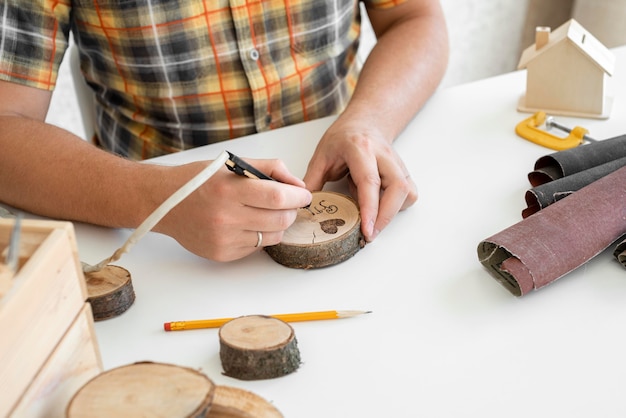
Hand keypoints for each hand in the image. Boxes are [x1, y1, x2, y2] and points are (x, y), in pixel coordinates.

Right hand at [155, 158, 311, 261]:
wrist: (164, 202)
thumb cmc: (200, 180)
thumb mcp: (232, 164)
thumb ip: (270, 168)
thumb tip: (298, 185)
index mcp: (229, 189)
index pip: (278, 197)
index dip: (298, 196)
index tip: (304, 195)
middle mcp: (226, 216)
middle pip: (280, 220)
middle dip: (292, 211)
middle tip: (288, 204)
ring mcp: (224, 239)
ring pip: (272, 236)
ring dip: (278, 224)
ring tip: (267, 212)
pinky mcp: (222, 254)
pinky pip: (256, 247)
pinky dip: (260, 235)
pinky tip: (247, 223)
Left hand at [303, 121, 416, 241]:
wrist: (365, 122)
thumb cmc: (343, 138)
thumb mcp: (321, 156)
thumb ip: (311, 181)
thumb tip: (301, 207)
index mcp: (360, 149)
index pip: (370, 181)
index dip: (370, 208)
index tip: (367, 230)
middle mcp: (384, 156)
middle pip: (397, 188)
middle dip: (385, 217)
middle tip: (369, 235)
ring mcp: (398, 164)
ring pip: (406, 193)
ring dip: (390, 212)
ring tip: (370, 214)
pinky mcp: (405, 173)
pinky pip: (409, 195)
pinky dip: (396, 206)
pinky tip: (379, 202)